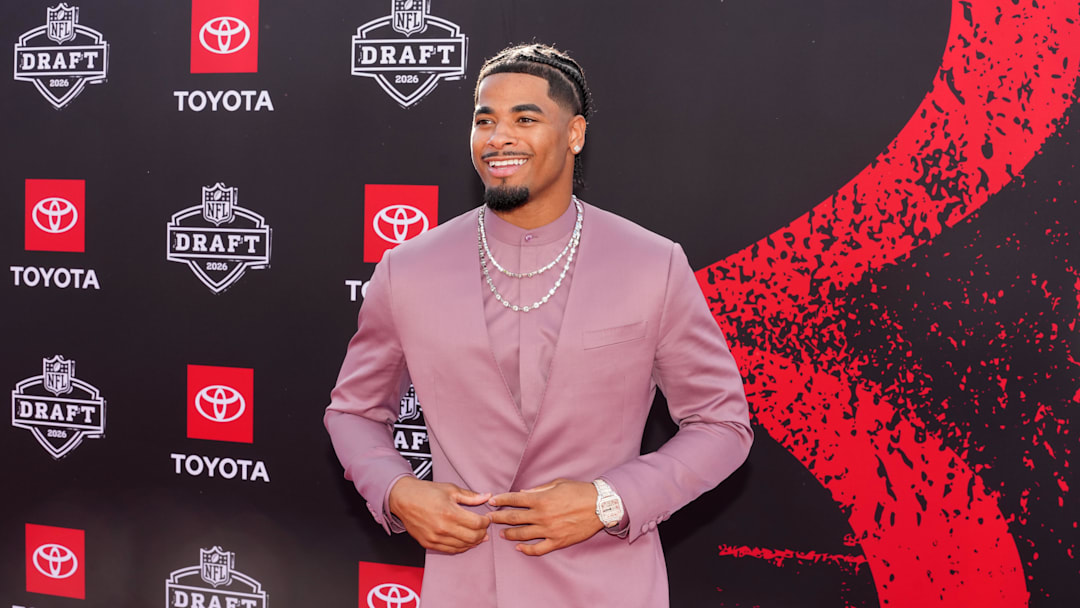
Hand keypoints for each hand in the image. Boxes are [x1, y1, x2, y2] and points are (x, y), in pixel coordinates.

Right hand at [388, 476, 491, 553]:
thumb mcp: (450, 489)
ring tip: (477, 535)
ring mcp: (435, 538)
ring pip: (463, 546)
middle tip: (484, 528)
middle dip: (482, 533)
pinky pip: (450, 550)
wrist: (403, 499)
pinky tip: (465, 541)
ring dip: (473, 541)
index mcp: (450, 512)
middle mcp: (443, 528)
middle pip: (473, 537)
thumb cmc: (425, 492)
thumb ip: (470, 496)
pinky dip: (461, 547)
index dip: (486, 522)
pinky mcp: (429, 544)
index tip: (487, 518)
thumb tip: (487, 497)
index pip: (477, 524)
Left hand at [488, 478, 603, 555]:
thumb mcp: (558, 484)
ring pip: (522, 534)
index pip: (514, 499)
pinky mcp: (557, 541)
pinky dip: (527, 550)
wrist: (600, 505)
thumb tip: (522, 494)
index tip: (492, 501)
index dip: (501, 500)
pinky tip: (519, 548)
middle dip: (499, 518)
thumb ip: (538, 489)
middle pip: (514, 518)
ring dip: (509, 534)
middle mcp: (542, 515)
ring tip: (502, 534)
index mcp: (541, 499)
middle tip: (489, 519)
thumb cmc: (580, 491)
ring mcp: (549, 530)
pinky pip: (538, 549)